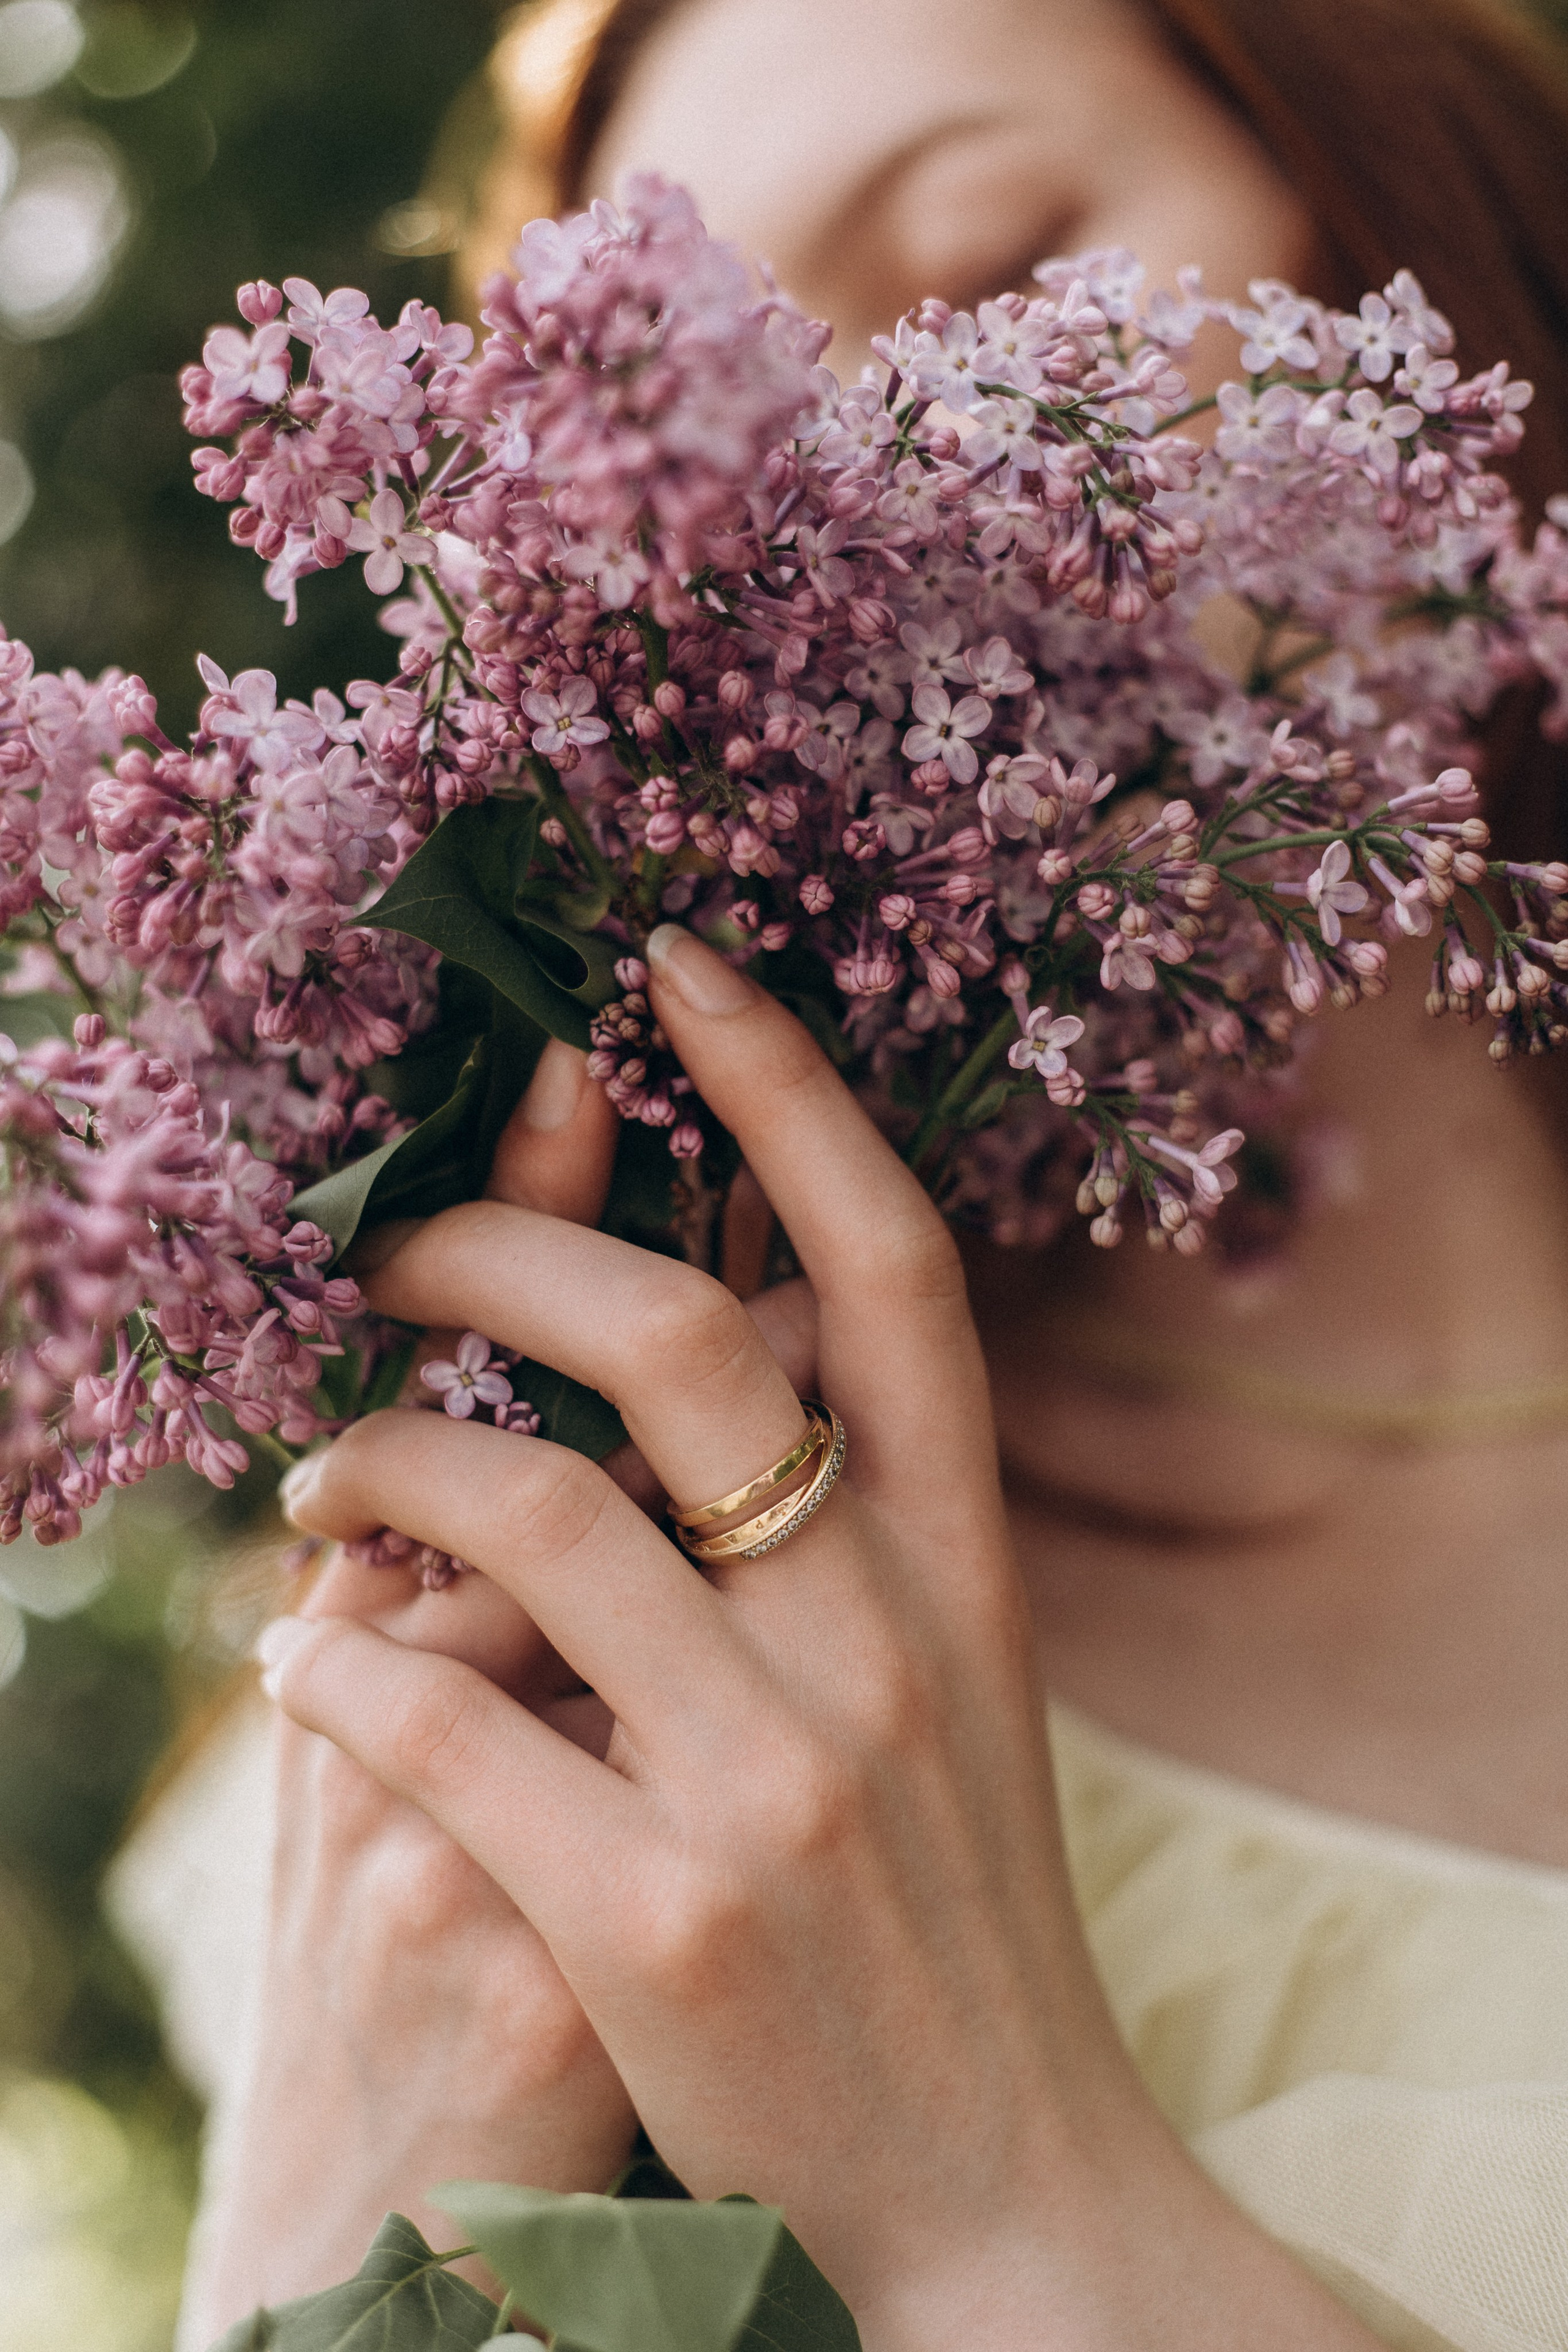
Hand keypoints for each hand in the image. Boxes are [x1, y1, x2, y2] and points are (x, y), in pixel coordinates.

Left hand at [263, 929, 1379, 2351]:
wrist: (1008, 2190)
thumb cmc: (942, 1910)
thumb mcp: (941, 1687)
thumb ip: (845, 1521)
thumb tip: (705, 1321)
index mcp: (963, 1566)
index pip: (895, 1267)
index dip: (791, 1089)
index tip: (677, 966)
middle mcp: (884, 1641)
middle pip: (680, 1342)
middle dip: (502, 1251)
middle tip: (384, 1252)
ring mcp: (775, 1779)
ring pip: (523, 1511)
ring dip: (374, 1465)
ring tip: (313, 1488)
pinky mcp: (651, 1918)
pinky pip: (431, 1716)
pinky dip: (331, 1664)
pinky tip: (300, 1661)